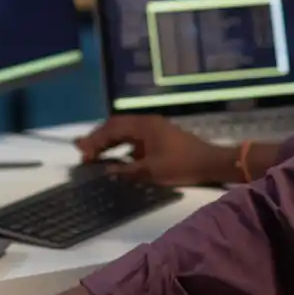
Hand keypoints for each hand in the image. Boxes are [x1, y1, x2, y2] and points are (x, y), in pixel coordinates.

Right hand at [75, 114, 234, 185]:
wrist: (211, 163)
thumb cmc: (182, 165)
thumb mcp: (152, 171)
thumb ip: (127, 170)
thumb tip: (106, 172)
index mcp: (143, 125)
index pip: (112, 128)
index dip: (95, 141)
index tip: (84, 155)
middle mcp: (146, 122)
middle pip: (116, 126)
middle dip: (98, 138)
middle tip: (82, 151)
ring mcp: (153, 129)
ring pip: (124, 131)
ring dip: (108, 141)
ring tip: (93, 153)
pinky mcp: (159, 138)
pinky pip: (133, 138)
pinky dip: (120, 145)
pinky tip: (115, 157)